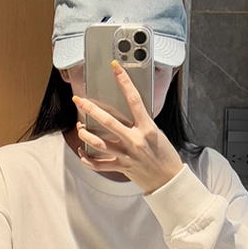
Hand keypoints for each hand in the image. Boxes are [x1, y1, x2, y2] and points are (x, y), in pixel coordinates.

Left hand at [72, 61, 184, 193]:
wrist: (169, 180)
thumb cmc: (165, 155)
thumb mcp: (157, 133)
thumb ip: (142, 123)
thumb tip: (127, 112)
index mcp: (147, 128)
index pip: (134, 99)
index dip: (124, 81)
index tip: (115, 68)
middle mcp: (135, 141)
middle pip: (107, 121)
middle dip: (90, 109)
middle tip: (79, 100)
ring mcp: (127, 155)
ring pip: (98, 143)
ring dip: (85, 134)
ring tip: (80, 127)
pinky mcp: (121, 167)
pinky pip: (98, 164)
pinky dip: (87, 159)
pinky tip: (82, 152)